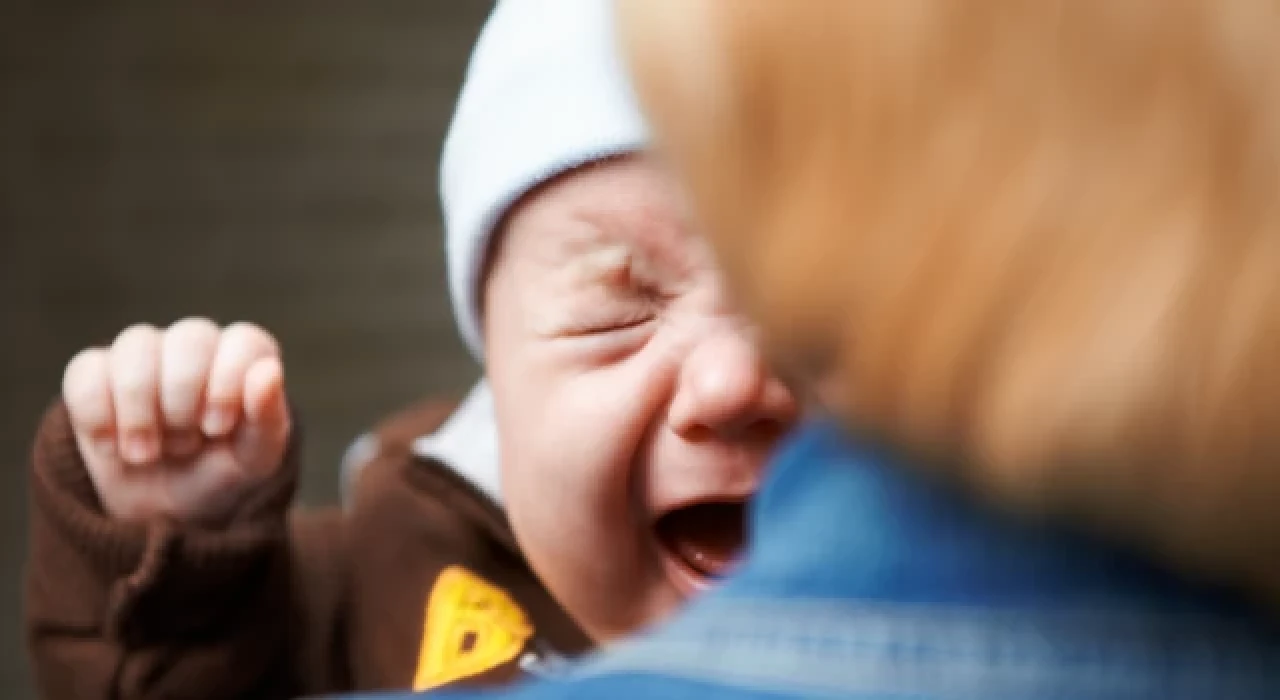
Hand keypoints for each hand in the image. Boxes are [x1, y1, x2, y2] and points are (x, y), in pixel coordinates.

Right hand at [61, 319, 290, 523]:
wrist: (165, 510)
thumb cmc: (221, 474)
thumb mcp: (254, 461)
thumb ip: (268, 419)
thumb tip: (270, 370)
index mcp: (244, 358)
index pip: (243, 341)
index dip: (228, 384)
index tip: (217, 428)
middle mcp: (196, 346)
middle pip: (189, 338)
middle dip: (183, 401)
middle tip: (183, 445)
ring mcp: (144, 355)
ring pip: (135, 346)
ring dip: (139, 410)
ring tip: (145, 454)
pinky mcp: (95, 374)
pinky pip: (86, 372)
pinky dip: (97, 417)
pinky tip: (113, 447)